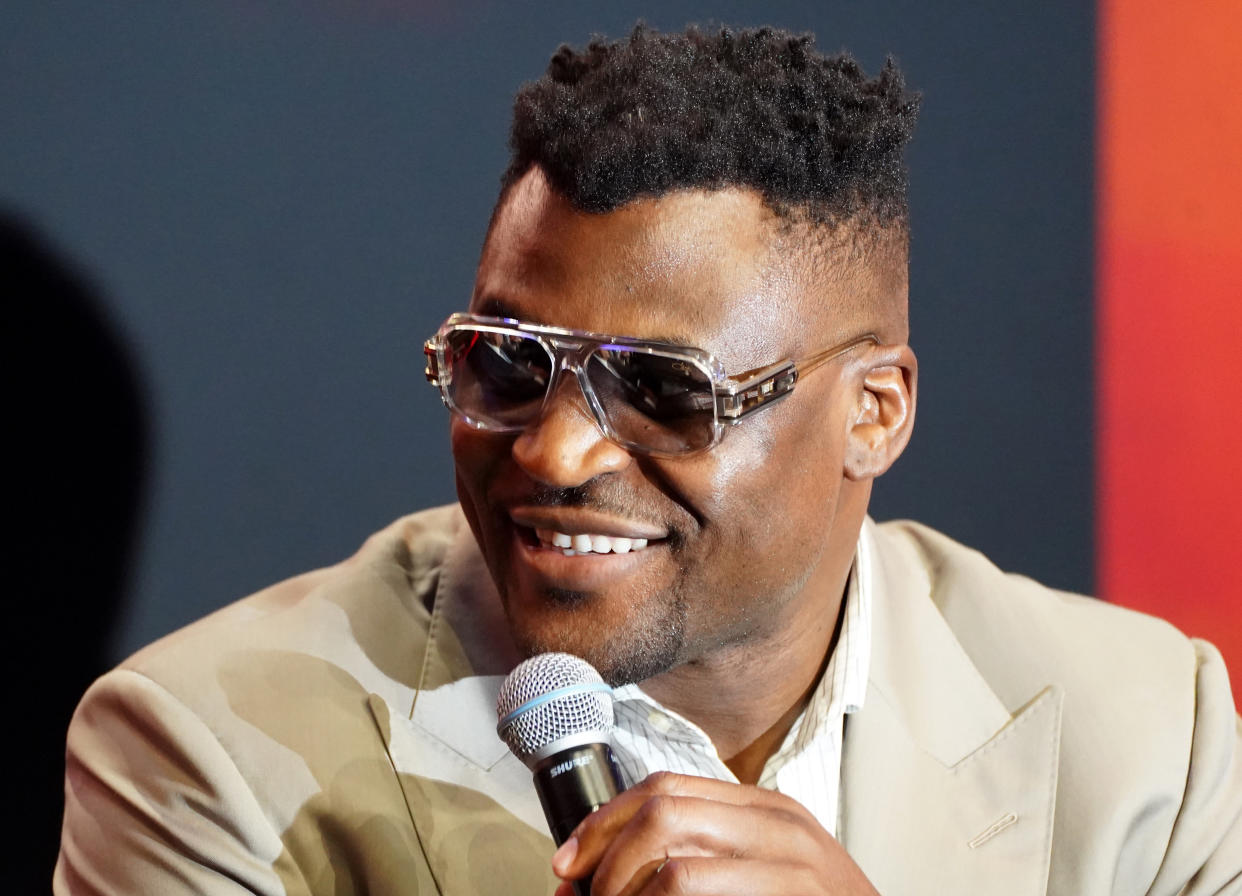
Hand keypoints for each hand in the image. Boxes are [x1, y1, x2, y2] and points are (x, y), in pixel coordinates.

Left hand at [550, 771, 879, 894]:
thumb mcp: (757, 878)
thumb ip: (689, 865)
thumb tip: (581, 883)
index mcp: (765, 810)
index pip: (663, 788)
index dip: (602, 824)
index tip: (566, 865)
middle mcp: (781, 827)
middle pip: (662, 815)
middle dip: (606, 864)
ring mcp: (794, 869)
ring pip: (674, 869)